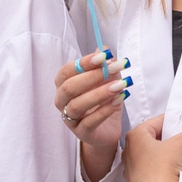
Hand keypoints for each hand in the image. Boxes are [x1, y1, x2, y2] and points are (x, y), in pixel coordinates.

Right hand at [53, 50, 129, 181]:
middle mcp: (62, 101)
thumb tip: (104, 48)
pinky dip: (104, 111)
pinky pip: (89, 122)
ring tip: (119, 86)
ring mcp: (70, 119)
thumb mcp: (106, 80)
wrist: (107, 128)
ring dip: (99, 94)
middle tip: (114, 70)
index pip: (67, 71)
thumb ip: (104, 65)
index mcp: (63, 84)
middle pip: (69, 87)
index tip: (103, 57)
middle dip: (92, 77)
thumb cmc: (102, 100)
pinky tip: (118, 101)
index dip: (84, 63)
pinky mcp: (82, 133)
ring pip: (77, 105)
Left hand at [121, 107, 181, 181]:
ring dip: (165, 154)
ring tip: (180, 156)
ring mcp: (131, 169)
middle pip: (155, 137)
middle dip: (171, 138)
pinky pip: (150, 169)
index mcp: (135, 136)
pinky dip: (160, 168)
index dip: (175, 122)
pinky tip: (171, 171)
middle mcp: (129, 151)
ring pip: (152, 154)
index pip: (159, 121)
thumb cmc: (161, 172)